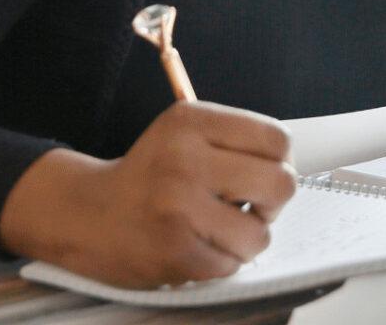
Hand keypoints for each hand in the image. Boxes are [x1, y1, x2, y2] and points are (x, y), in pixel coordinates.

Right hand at [0, 102, 296, 288]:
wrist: (91, 215)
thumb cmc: (151, 176)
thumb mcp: (183, 134)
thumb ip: (234, 140)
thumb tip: (294, 166)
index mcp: (190, 120)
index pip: (277, 139)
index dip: (278, 162)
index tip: (258, 173)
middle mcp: (184, 159)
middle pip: (281, 184)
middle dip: (271, 203)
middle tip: (246, 205)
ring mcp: (178, 207)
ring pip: (260, 234)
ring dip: (244, 238)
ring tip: (215, 229)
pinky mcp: (176, 250)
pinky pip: (233, 264)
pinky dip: (221, 261)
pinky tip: (195, 245)